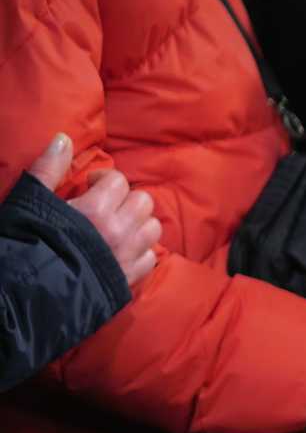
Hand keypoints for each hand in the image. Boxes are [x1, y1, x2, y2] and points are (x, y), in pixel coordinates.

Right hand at [29, 133, 159, 286]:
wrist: (28, 293)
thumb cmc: (25, 243)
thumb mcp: (30, 202)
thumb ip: (48, 169)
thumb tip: (63, 139)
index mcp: (95, 210)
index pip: (118, 181)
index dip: (105, 180)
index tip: (91, 186)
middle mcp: (119, 231)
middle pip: (143, 202)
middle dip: (126, 199)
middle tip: (107, 205)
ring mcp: (127, 256)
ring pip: (153, 228)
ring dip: (139, 223)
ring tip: (118, 225)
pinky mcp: (129, 278)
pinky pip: (151, 258)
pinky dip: (142, 251)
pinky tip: (124, 250)